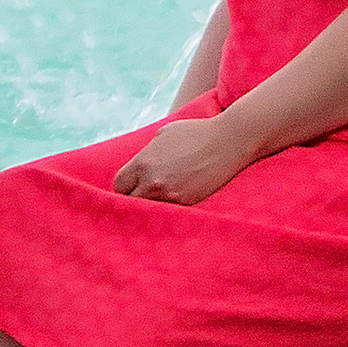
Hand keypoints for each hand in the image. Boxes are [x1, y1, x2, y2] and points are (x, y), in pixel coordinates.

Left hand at [113, 112, 249, 203]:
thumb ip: (146, 154)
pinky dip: (170, 210)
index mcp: (143, 163)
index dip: (125, 186)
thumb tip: (136, 168)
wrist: (227, 142)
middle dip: (135, 199)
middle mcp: (153, 183)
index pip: (120, 186)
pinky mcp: (188, 205)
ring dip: (152, 207)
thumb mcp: (163, 135)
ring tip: (157, 204)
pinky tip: (173, 205)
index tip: (131, 187)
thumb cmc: (194, 133)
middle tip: (142, 197)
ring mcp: (171, 196)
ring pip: (150, 212)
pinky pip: (170, 213)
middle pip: (131, 203)